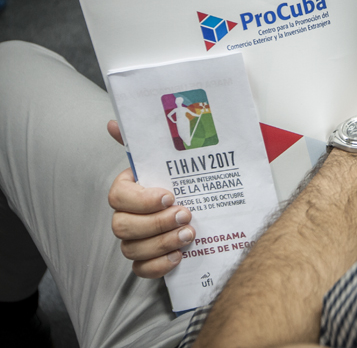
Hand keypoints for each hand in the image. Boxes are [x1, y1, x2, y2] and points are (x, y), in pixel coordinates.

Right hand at [107, 120, 194, 277]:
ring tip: (189, 234)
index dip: (141, 199)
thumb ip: (146, 141)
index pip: (118, 196)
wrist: (208, 208)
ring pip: (131, 248)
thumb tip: (114, 123)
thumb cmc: (186, 181)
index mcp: (130, 189)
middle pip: (122, 226)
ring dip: (161, 243)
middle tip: (186, 214)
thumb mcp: (173, 160)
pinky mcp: (146, 260)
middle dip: (156, 223)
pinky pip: (141, 270)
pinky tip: (179, 256)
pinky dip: (159, 265)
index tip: (169, 195)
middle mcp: (127, 216)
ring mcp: (134, 240)